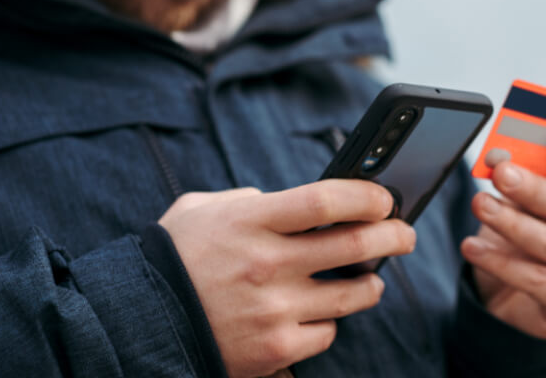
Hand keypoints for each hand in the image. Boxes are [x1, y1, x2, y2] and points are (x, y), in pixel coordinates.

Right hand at [158, 181, 416, 377]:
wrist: (139, 322)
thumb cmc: (174, 258)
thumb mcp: (204, 209)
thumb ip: (251, 197)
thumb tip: (293, 203)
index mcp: (251, 221)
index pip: (326, 200)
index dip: (366, 196)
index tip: (384, 198)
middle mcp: (267, 264)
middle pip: (355, 245)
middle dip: (394, 235)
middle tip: (405, 233)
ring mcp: (274, 310)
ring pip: (353, 295)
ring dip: (373, 283)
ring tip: (373, 277)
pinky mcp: (275, 349)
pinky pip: (326, 334)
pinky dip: (330, 322)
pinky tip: (321, 313)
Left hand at [461, 130, 545, 339]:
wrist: (518, 300)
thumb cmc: (526, 241)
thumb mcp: (526, 208)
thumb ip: (522, 182)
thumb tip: (500, 156)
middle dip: (534, 188)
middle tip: (501, 173)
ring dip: (511, 223)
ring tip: (480, 205)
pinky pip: (538, 280)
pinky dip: (501, 262)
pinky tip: (472, 248)